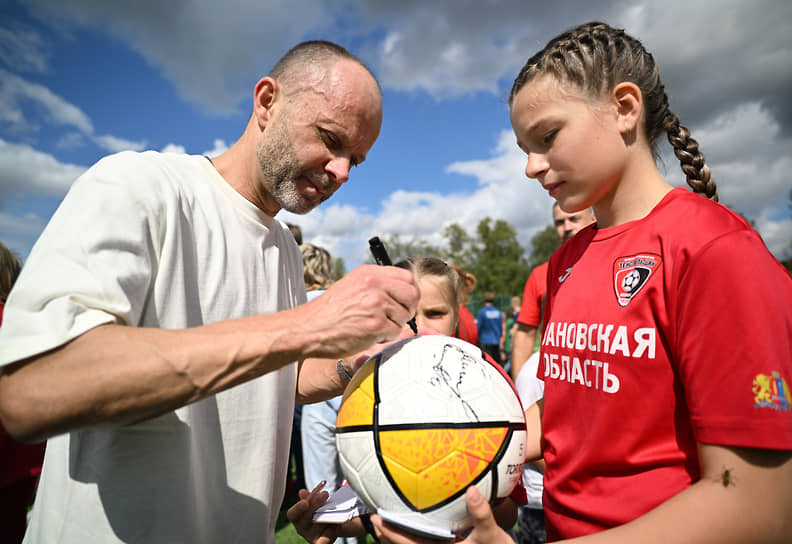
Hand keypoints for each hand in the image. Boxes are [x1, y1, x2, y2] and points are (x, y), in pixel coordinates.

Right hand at [286, 481, 339, 543]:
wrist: (334, 523)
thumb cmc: (321, 511)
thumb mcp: (315, 502)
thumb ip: (310, 497)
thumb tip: (302, 492)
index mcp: (297, 518)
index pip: (292, 514)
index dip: (298, 508)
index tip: (305, 503)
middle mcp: (302, 528)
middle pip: (306, 518)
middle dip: (316, 504)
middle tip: (325, 494)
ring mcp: (311, 537)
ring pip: (318, 525)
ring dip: (326, 515)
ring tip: (334, 507)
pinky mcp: (321, 542)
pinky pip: (325, 540)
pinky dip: (331, 531)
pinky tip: (337, 525)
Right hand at [303, 265, 418, 358]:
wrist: (308, 328)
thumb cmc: (329, 312)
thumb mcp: (352, 285)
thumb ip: (377, 285)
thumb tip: (404, 292)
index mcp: (369, 273)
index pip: (407, 278)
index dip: (408, 293)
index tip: (401, 303)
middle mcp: (374, 284)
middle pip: (413, 295)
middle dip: (407, 309)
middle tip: (393, 318)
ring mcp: (376, 304)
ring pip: (405, 316)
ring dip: (394, 325)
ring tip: (373, 326)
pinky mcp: (375, 324)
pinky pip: (395, 332)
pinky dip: (385, 337)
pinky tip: (368, 335)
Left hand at [368, 486, 511, 543]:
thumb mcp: (491, 534)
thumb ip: (481, 513)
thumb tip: (472, 490)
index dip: (390, 533)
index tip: (376, 518)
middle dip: (388, 532)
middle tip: (373, 516)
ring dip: (399, 533)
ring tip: (388, 519)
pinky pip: (426, 540)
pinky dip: (416, 531)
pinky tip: (417, 519)